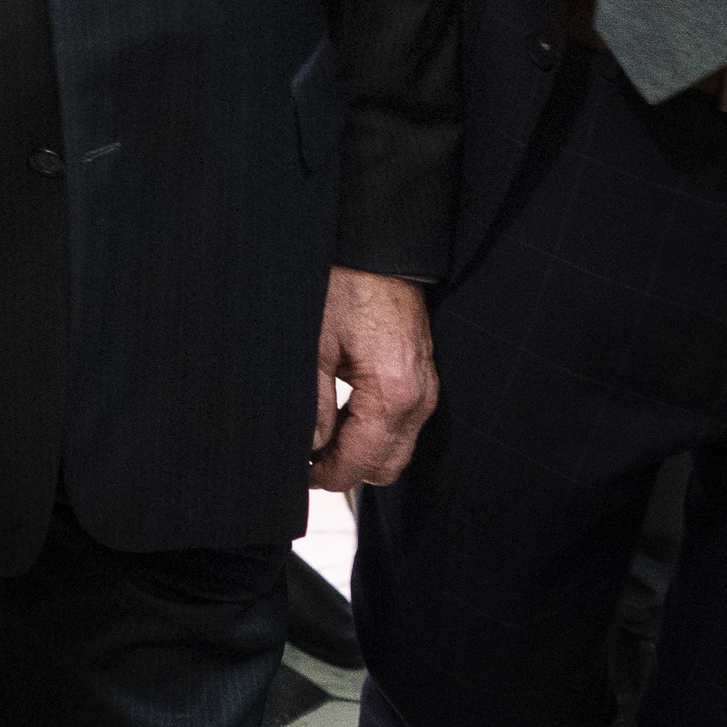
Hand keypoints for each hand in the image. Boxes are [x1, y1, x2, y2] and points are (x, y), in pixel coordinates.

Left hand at [312, 266, 437, 491]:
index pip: (363, 462)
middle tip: (307, 461)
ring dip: (361, 452)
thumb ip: (314, 408)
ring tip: (320, 439)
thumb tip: (308, 449)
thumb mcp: (315, 351)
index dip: (327, 476)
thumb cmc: (347, 288)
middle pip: (387, 467)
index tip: (300, 474)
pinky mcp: (423, 378)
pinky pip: (402, 425)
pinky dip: (374, 432)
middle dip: (347, 470)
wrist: (379, 251)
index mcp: (394, 394)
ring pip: (396, 449)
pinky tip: (341, 417)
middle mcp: (420, 398)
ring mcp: (427, 389)